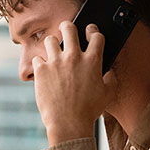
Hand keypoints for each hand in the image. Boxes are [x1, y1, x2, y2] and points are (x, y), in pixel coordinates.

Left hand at [33, 22, 116, 145]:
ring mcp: (56, 62)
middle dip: (68, 26)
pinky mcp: (41, 71)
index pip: (96, 35)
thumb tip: (109, 73)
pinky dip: (40, 64)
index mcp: (92, 61)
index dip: (93, 31)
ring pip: (49, 39)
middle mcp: (74, 57)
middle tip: (66, 30)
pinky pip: (37, 59)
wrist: (68, 123)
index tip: (90, 32)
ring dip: (51, 44)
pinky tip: (43, 71)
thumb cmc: (89, 110)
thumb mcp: (108, 95)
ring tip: (52, 51)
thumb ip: (111, 79)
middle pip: (69, 28)